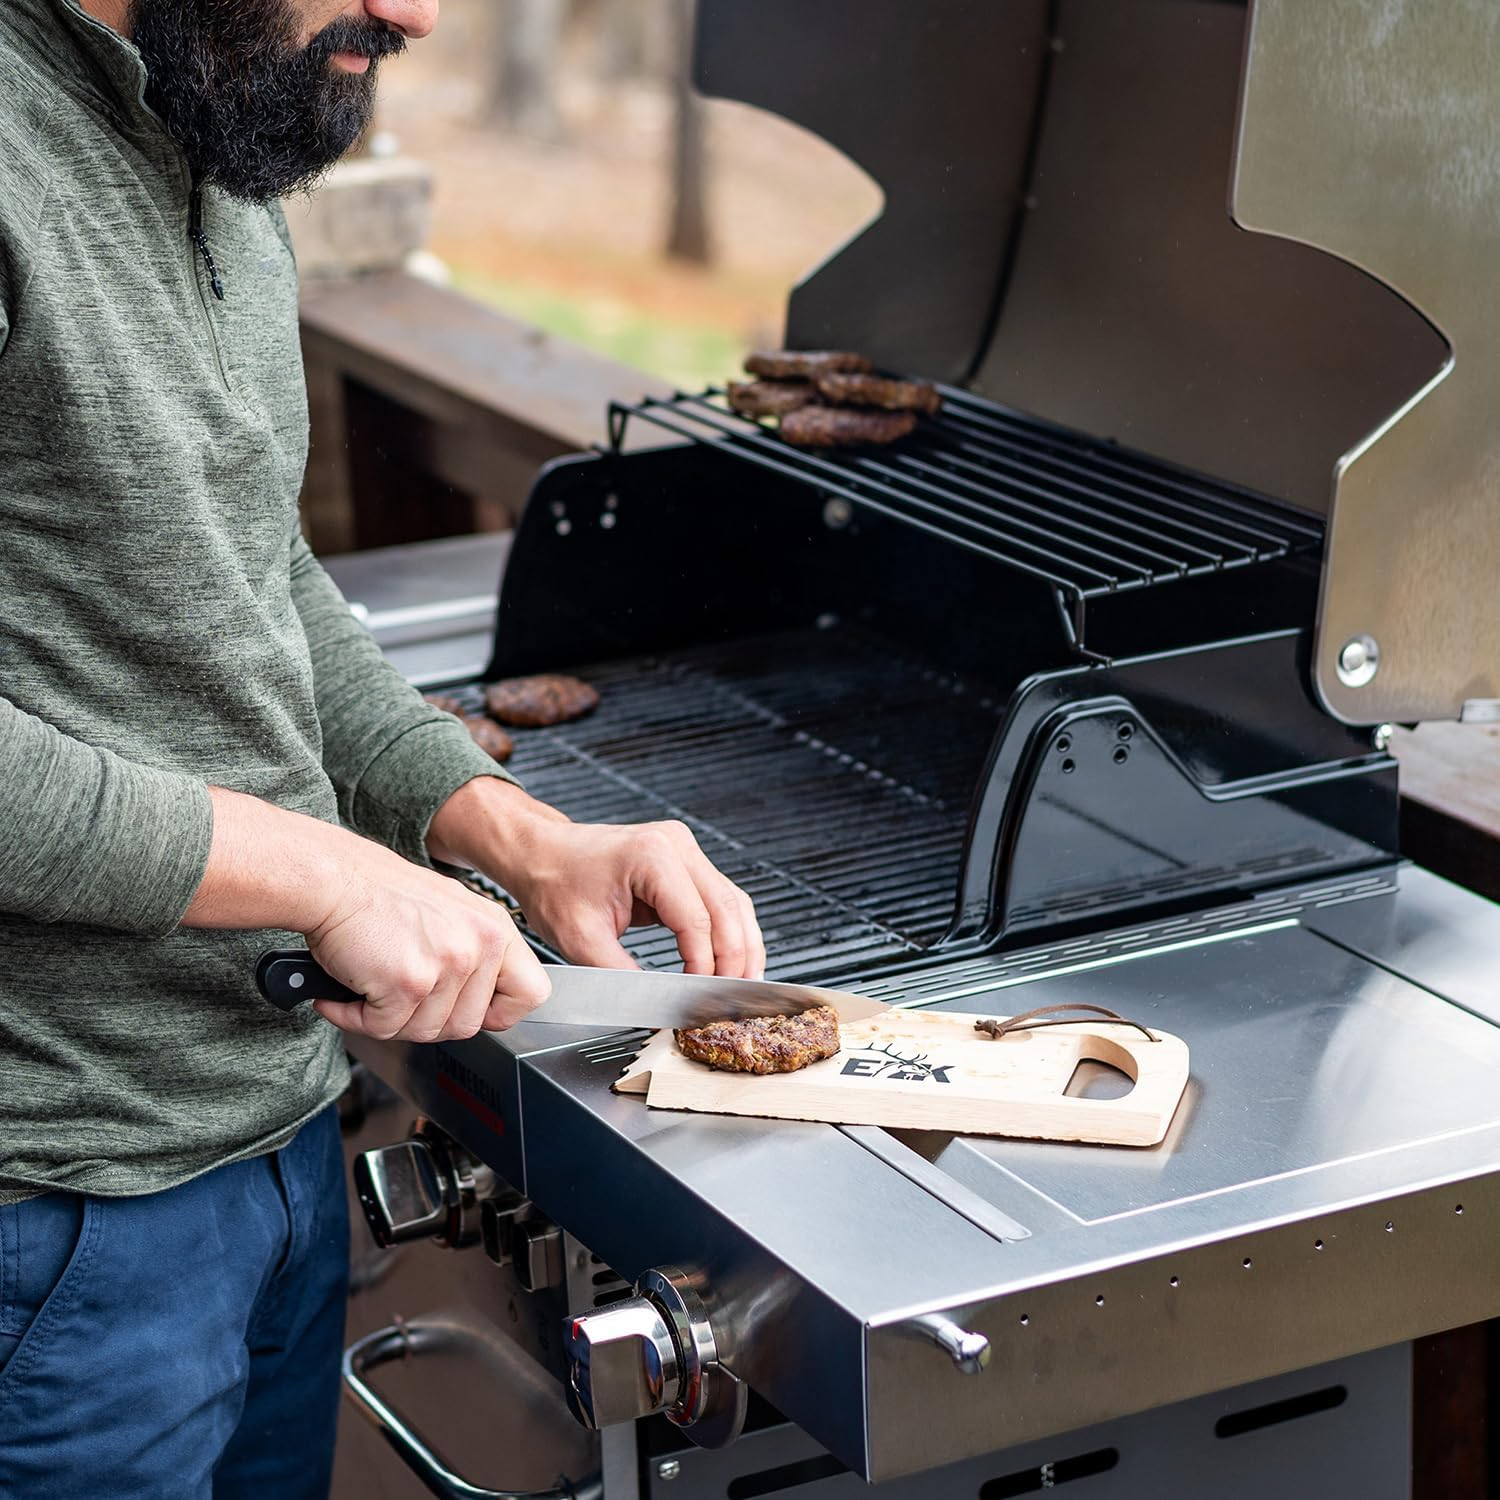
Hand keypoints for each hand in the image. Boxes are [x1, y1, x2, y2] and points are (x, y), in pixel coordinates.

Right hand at [183, 787, 551, 1040]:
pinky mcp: (410, 982)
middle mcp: (480, 944)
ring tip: (369, 985)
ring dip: (388, 1020)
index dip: (499, 1013)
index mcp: (495, 927)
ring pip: (426, 1032)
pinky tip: (345, 991)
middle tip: (396, 997)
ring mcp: (448, 964)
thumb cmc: (378, 893)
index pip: (531, 992)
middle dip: (425, 1021)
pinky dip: (354, 1017)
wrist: (332, 878)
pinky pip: (385, 1028)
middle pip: (468, 1025)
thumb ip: (472, 953)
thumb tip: (479, 1005)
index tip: (472, 1013)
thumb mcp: (449, 913)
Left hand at [429, 781, 765, 977]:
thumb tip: (659, 1005)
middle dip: (735, 959)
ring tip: (743, 983)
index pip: (696, 919)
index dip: (705, 964)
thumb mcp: (581, 940)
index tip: (701, 998)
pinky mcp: (685, 861)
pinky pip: (721, 897)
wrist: (540, 853)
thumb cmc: (554, 884)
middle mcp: (676, 845)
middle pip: (727, 908)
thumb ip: (622, 974)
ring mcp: (684, 849)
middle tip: (735, 998)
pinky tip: (732, 958)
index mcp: (651, 857)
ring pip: (734, 901)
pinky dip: (730, 930)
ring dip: (742, 945)